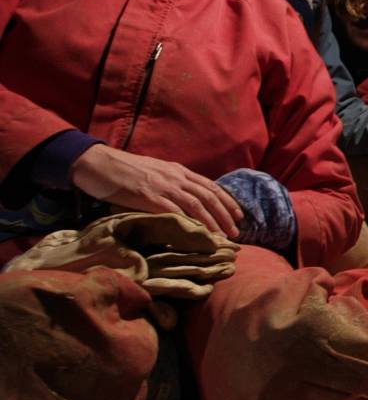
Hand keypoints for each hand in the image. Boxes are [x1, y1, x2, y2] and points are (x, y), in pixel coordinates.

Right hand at [71, 145, 242, 238]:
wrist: (98, 163)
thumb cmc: (124, 169)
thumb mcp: (155, 171)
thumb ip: (172, 182)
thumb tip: (186, 197)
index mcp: (178, 170)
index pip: (210, 186)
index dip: (227, 202)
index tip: (238, 215)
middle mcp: (175, 177)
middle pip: (209, 197)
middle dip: (225, 215)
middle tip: (236, 232)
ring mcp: (163, 187)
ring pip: (196, 205)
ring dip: (212, 222)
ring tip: (222, 237)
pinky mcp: (148, 197)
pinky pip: (174, 211)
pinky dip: (188, 223)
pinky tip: (197, 234)